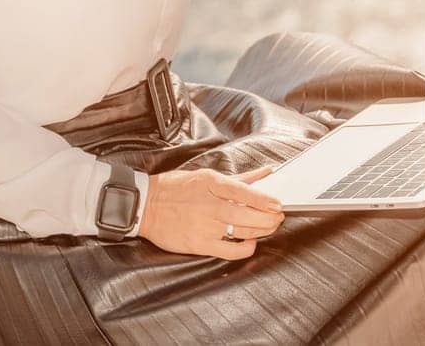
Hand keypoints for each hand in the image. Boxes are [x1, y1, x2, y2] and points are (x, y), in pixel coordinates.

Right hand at [136, 165, 284, 258]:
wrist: (145, 206)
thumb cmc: (175, 188)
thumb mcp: (205, 176)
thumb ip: (238, 178)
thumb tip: (265, 173)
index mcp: (210, 183)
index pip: (245, 192)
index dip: (265, 200)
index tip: (279, 204)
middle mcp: (209, 204)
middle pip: (248, 214)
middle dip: (269, 218)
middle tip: (278, 218)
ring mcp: (204, 225)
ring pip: (242, 231)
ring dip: (261, 231)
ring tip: (269, 228)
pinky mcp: (199, 243)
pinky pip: (229, 250)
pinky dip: (245, 248)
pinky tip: (251, 243)